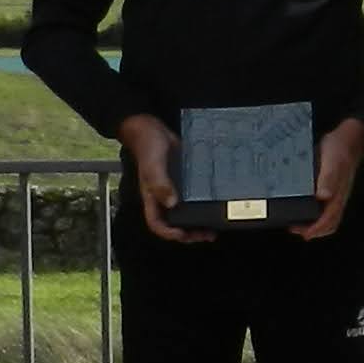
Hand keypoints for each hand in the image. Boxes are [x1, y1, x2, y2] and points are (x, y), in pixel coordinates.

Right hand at [121, 114, 210, 243]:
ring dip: (199, 221)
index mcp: (152, 197)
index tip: (184, 235)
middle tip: (207, 235)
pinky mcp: (185, 179)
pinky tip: (216, 203)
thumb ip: (160, 183)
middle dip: (190, 233)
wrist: (152, 127)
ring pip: (186, 212)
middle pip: (174, 223)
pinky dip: (204, 202)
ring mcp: (175, 189)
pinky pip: (194, 196)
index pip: (157, 223)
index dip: (169, 233)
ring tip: (215, 226)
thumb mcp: (152, 164)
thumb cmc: (147, 146)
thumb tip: (172, 203)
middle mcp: (163, 197)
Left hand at [293, 116, 363, 239]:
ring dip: (313, 223)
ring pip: (326, 216)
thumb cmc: (340, 149)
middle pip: (328, 223)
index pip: (329, 221)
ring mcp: (334, 194)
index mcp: (338, 196)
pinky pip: (322, 205)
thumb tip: (323, 196)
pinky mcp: (329, 187)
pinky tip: (301, 204)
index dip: (314, 230)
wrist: (348, 137)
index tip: (299, 231)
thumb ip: (328, 178)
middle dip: (313, 230)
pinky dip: (313, 210)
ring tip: (296, 220)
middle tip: (294, 228)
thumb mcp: (332, 162)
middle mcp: (336, 198)